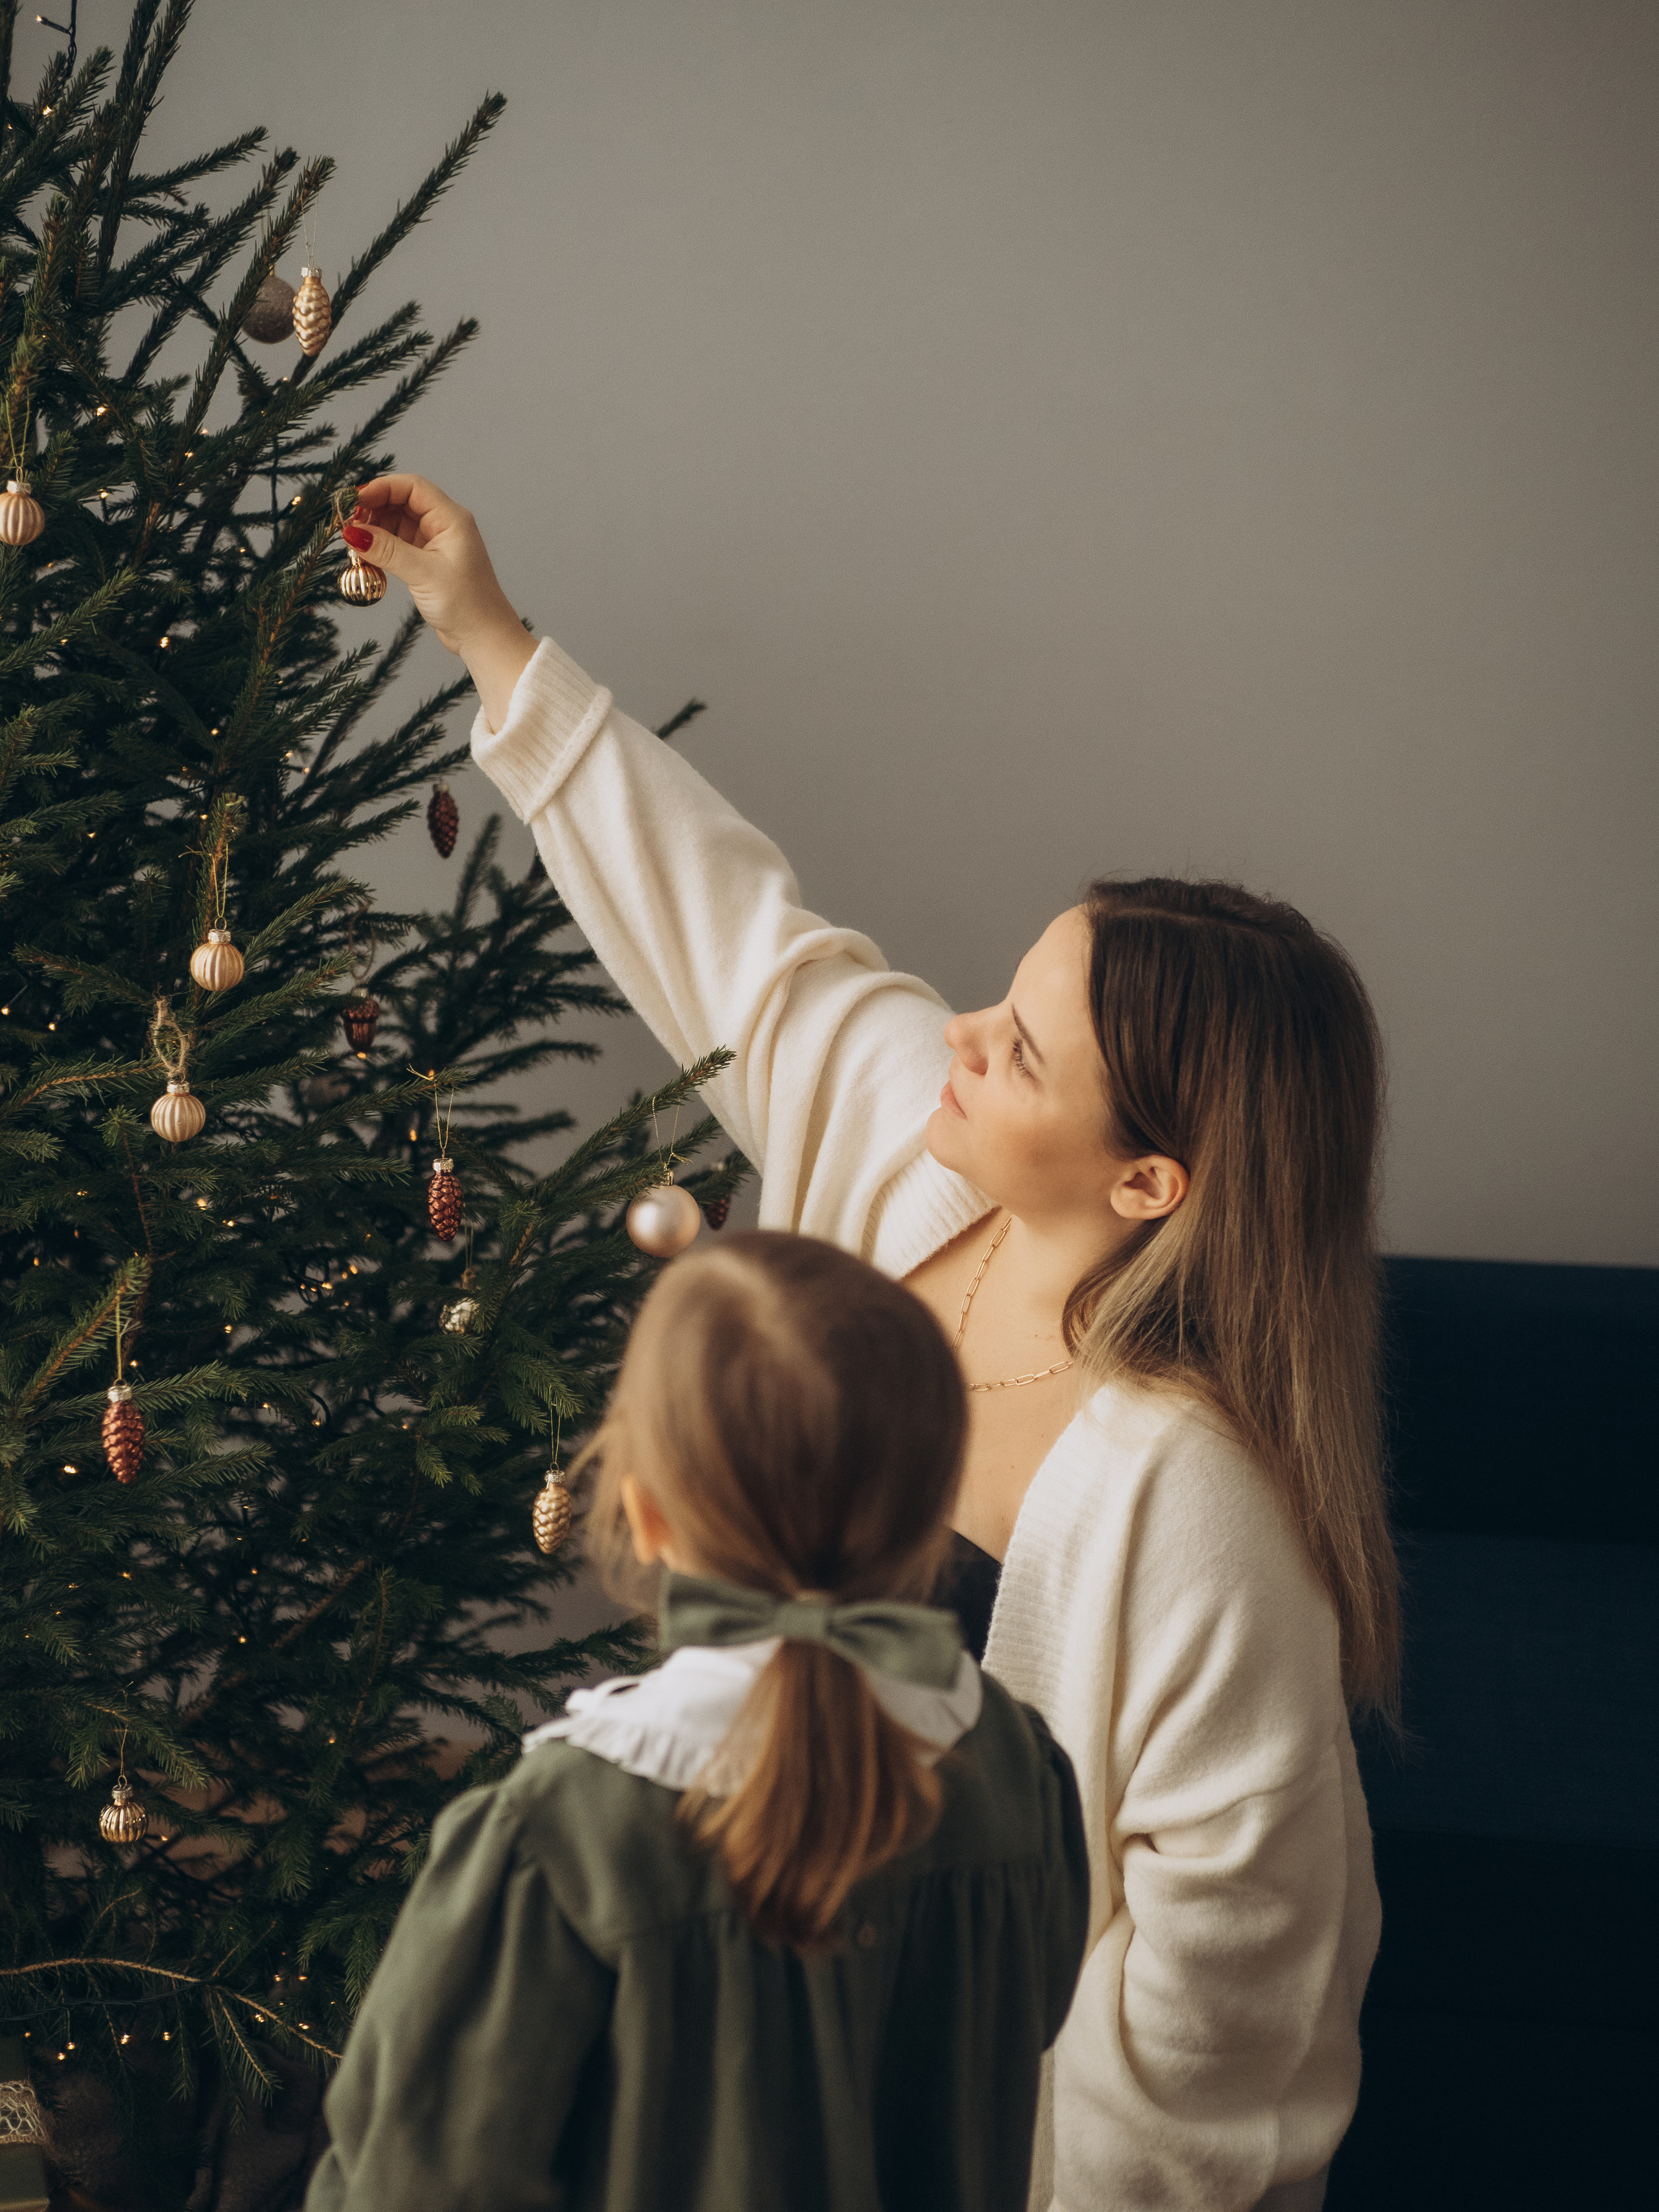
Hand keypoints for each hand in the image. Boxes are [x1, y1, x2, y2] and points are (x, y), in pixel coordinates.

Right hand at [348, 474, 535, 729]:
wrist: (485, 638)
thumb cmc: (467, 605)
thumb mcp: (423, 574)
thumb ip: (387, 550)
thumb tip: (353, 533)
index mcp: (451, 519)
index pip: (412, 487)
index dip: (381, 488)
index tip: (354, 500)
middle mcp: (444, 526)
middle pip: (402, 502)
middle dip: (373, 509)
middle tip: (347, 523)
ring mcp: (435, 544)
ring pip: (397, 523)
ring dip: (374, 530)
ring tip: (353, 543)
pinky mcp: (427, 562)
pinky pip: (398, 544)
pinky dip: (381, 547)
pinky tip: (365, 556)